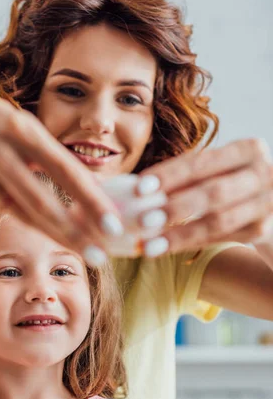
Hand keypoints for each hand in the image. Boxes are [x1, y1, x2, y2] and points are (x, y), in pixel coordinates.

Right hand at [0, 96, 122, 264]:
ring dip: (56, 235)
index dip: (91, 200)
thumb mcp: (33, 134)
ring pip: (22, 213)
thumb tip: (97, 194)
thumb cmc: (7, 131)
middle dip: (74, 232)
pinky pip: (5, 211)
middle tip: (100, 256)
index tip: (114, 225)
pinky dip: (26, 217)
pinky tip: (37, 217)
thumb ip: (58, 162)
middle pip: (40, 201)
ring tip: (85, 250)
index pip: (65, 169)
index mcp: (23, 129)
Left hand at [135, 138, 272, 255]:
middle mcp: (263, 173)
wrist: (272, 212)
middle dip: (175, 206)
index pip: (202, 162)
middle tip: (143, 220)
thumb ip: (189, 176)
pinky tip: (167, 249)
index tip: (139, 187)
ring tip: (150, 245)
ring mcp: (268, 203)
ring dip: (181, 234)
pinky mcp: (266, 230)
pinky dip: (192, 244)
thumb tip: (140, 188)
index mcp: (247, 150)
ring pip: (219, 221)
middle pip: (213, 191)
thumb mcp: (218, 173)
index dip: (169, 174)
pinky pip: (223, 239)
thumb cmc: (233, 188)